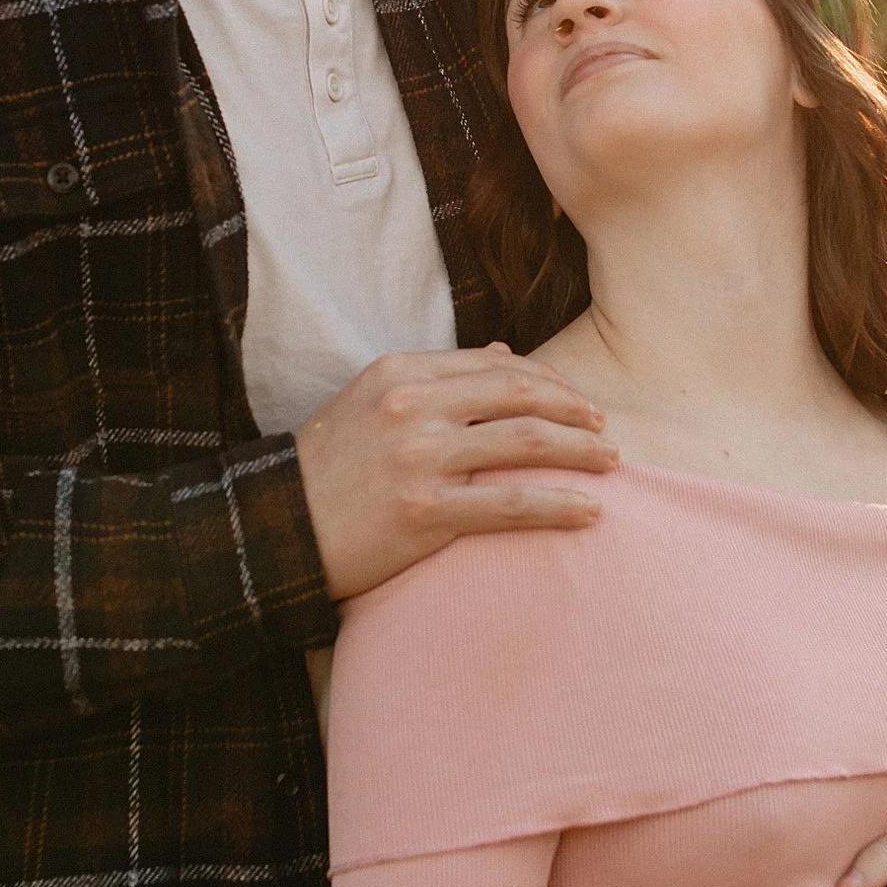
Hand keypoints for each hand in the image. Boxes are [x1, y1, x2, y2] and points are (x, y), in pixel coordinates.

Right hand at [296, 345, 615, 601]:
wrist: (275, 531)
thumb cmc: (327, 470)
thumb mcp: (372, 402)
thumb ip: (438, 377)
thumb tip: (506, 355)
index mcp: (400, 372)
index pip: (496, 364)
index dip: (547, 379)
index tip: (574, 398)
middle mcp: (413, 406)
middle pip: (520, 394)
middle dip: (574, 407)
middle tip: (604, 425)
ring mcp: (420, 458)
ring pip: (526, 442)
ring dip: (581, 450)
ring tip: (612, 461)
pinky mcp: (427, 511)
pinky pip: (512, 503)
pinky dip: (560, 505)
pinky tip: (591, 511)